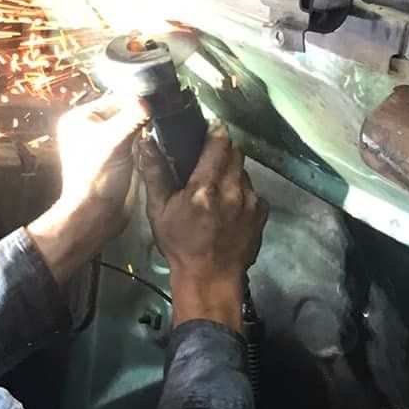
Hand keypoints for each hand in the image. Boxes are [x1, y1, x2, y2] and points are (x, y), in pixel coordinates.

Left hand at [28, 92, 144, 280]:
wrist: (97, 214)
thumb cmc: (97, 178)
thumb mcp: (114, 141)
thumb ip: (131, 118)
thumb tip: (147, 102)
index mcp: (80, 118)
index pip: (115, 99)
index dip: (135, 103)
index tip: (155, 108)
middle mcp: (91, 128)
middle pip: (125, 111)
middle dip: (141, 117)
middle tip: (158, 121)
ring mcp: (106, 143)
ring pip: (133, 126)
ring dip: (146, 130)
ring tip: (157, 134)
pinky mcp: (119, 157)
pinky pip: (137, 142)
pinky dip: (146, 143)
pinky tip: (154, 146)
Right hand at [141, 128, 266, 329]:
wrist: (210, 279)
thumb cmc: (181, 246)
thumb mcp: (159, 211)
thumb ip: (154, 173)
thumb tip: (146, 141)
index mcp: (206, 188)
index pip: (219, 142)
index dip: (214, 131)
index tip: (208, 129)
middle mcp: (233, 191)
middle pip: (236, 152)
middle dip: (223, 151)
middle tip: (208, 161)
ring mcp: (252, 202)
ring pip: (244, 171)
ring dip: (232, 173)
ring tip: (216, 190)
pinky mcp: (262, 213)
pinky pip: (253, 191)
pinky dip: (242, 192)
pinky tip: (228, 207)